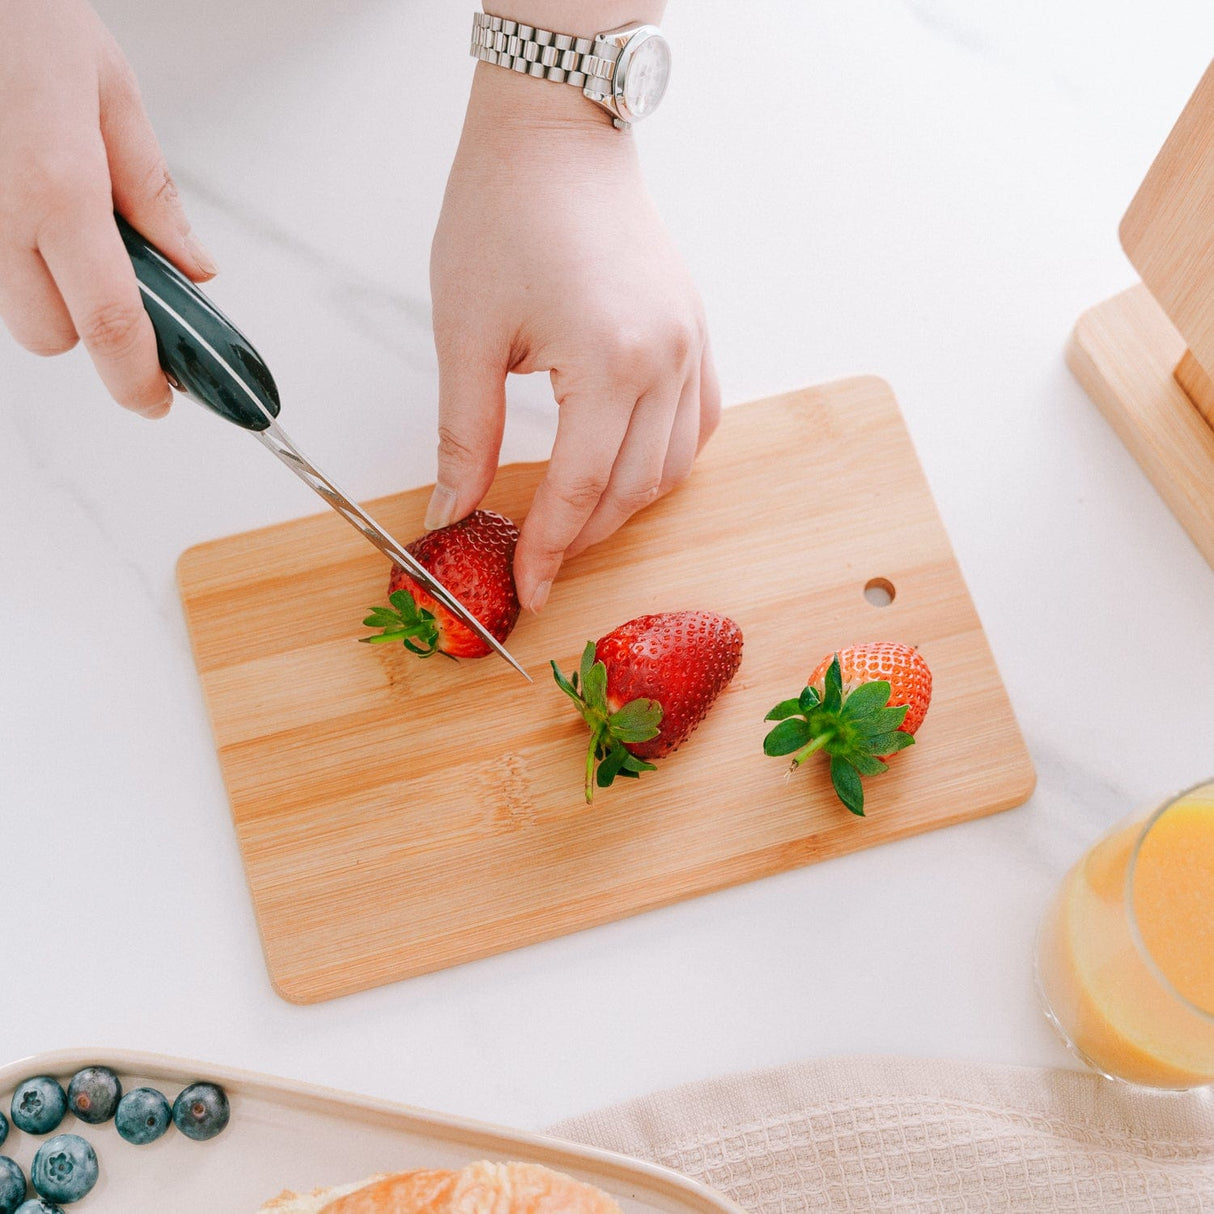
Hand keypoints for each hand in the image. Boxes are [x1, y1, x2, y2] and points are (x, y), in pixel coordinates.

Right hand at [0, 0, 215, 416]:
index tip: (158, 400)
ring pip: (11, 310)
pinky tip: (26, 203)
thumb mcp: (111, 92)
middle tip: (120, 279)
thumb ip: (153, 193)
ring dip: (48, 293)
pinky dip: (13, 259)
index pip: (110, 322)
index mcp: (59, 185)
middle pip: (52, 335)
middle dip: (91, 326)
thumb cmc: (19, 14)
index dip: (137, 378)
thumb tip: (193, 269)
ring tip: (65, 220)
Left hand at [428, 63, 719, 611]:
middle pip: (634, 488)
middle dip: (583, 535)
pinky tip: (630, 470)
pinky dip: (666, 460)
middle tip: (541, 559)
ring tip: (576, 522)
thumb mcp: (466, 331)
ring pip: (673, 465)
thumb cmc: (505, 211)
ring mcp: (691, 345)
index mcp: (608, 360)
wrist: (555, 135)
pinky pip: (699, 422)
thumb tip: (453, 508)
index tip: (527, 586)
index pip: (579, 487)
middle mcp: (666, 359)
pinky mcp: (695, 331)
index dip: (549, 547)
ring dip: (625, 505)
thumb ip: (464, 434)